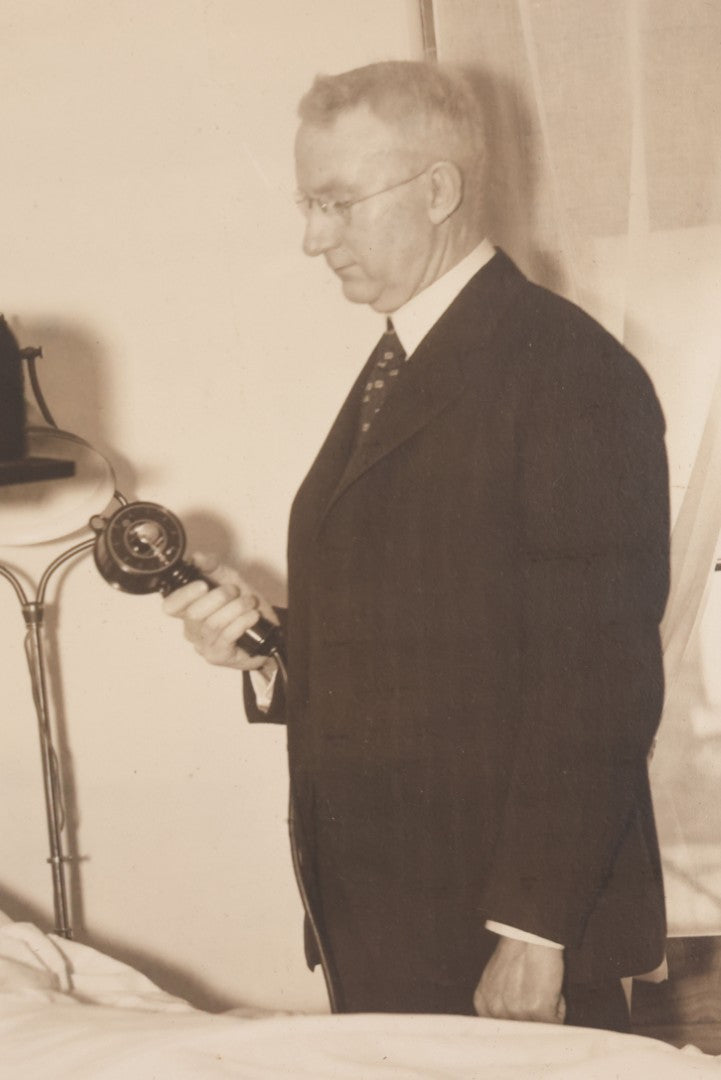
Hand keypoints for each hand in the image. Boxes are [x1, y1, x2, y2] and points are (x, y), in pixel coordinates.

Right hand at [162, 552, 276, 671]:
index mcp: (188, 609)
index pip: (170, 606)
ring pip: (212, 624)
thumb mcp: (230, 580)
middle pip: (193, 614)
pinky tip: (252, 616)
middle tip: (234, 591)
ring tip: (249, 602)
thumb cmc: (243, 606)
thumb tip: (197, 557)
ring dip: (235, 609)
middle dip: (219, 597)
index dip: (184, 595)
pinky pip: (227, 637)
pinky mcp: (218, 655)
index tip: (202, 584)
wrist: (267, 629)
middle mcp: (192, 629)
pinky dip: (242, 622)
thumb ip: (213, 567)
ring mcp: (204, 644)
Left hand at [473, 936, 565, 1023]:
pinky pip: (555, 1021)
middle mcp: (496, 1011)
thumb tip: (514, 1028)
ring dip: (548, 1012)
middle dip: (534, 1020)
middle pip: (521, 1032)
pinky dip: (559, 1007)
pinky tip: (552, 987)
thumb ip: (499, 1003)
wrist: (530, 933)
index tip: (526, 1019)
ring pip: (540, 1028)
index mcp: (483, 1004)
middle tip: (539, 998)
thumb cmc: (517, 953)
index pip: (501, 1031)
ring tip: (544, 987)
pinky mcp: (538, 1010)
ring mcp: (516, 1012)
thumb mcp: (496, 979)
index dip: (518, 1026)